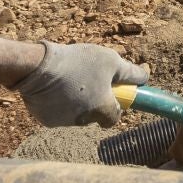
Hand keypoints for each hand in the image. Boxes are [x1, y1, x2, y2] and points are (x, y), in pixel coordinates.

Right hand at [13, 41, 146, 126]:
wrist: (38, 67)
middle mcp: (84, 120)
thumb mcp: (110, 61)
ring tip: (68, 79)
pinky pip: (56, 113)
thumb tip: (145, 78)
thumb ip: (130, 72)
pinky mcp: (46, 120)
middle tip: (86, 80)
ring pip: (75, 114)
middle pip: (94, 115)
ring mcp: (64, 122)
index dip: (113, 105)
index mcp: (101, 109)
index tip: (109, 93)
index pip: (114, 118)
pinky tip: (53, 86)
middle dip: (93, 101)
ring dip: (75, 101)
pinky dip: (57, 103)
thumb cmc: (78, 62)